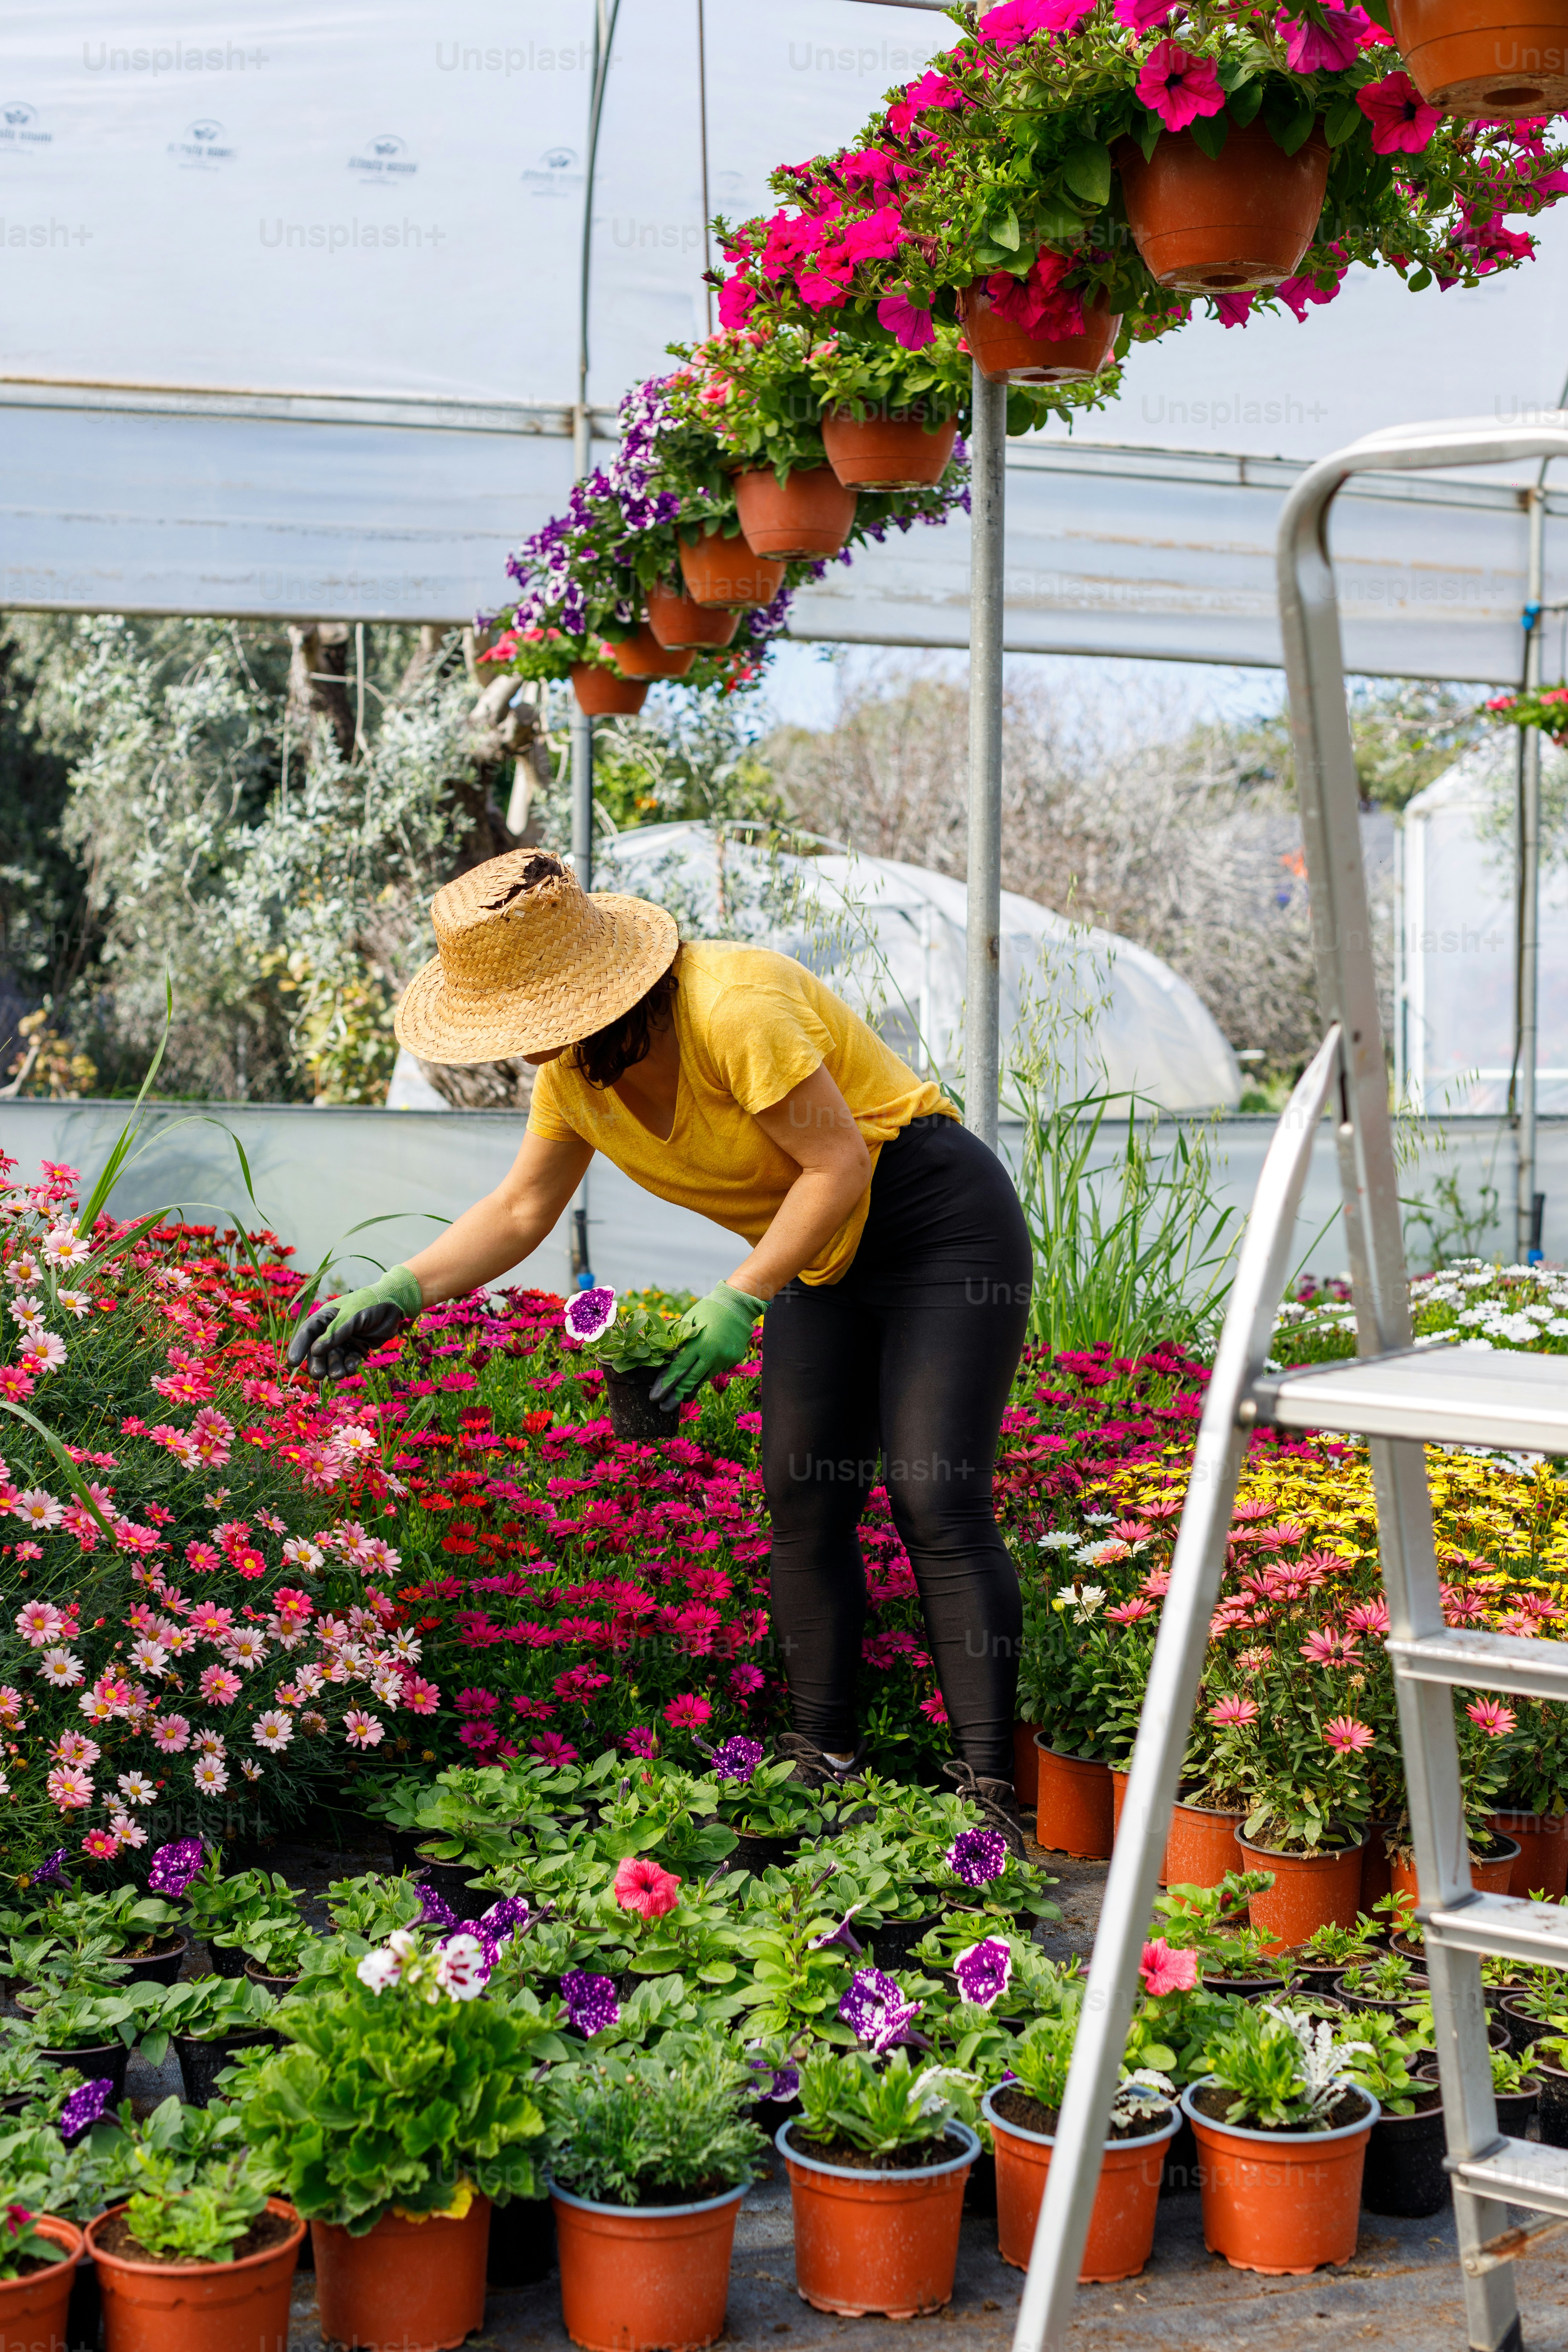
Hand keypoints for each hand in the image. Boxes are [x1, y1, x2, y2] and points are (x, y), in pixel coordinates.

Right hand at [288, 1265, 423, 1380]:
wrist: (396, 1304)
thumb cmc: (371, 1304)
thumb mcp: (352, 1316)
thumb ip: (335, 1334)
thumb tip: (315, 1351)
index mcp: (327, 1316)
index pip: (308, 1332)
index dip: (298, 1346)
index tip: (292, 1363)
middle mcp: (333, 1329)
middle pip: (318, 1350)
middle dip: (318, 1363)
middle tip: (318, 1376)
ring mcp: (346, 1339)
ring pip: (334, 1358)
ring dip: (334, 1367)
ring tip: (339, 1374)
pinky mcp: (359, 1347)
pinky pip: (349, 1360)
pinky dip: (349, 1366)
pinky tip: (351, 1368)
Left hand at [648, 1282, 765, 1408]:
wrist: (738, 1305)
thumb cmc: (708, 1310)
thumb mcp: (688, 1321)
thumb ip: (679, 1341)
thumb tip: (667, 1359)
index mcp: (699, 1344)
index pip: (679, 1368)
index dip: (666, 1383)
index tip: (655, 1396)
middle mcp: (713, 1355)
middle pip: (691, 1380)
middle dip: (676, 1395)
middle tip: (664, 1407)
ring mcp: (725, 1359)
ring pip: (704, 1378)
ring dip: (691, 1385)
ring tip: (681, 1396)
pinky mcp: (733, 1360)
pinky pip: (716, 1370)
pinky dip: (706, 1371)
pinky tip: (701, 1369)